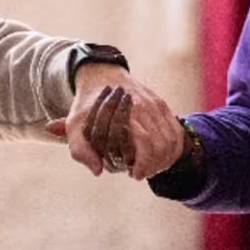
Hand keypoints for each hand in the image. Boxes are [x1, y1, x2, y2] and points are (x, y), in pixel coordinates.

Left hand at [43, 66, 184, 179]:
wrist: (101, 75)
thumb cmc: (87, 107)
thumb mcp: (75, 127)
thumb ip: (81, 150)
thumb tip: (98, 171)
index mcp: (125, 111)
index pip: (145, 143)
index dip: (142, 163)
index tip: (133, 174)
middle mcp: (145, 105)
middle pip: (161, 144)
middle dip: (154, 164)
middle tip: (142, 173)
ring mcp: (156, 104)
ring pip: (171, 138)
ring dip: (164, 158)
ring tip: (150, 167)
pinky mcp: (163, 105)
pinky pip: (175, 131)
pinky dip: (170, 148)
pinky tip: (159, 157)